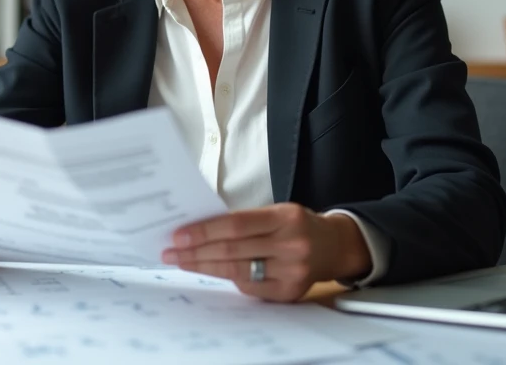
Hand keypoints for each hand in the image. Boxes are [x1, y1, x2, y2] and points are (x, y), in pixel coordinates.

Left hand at [161, 203, 370, 301]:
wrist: (334, 246)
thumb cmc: (296, 225)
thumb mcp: (276, 212)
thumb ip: (244, 221)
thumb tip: (199, 229)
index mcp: (285, 217)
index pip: (236, 224)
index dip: (204, 231)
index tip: (178, 235)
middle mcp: (290, 244)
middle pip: (233, 249)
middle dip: (196, 251)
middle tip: (171, 252)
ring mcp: (292, 271)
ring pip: (238, 271)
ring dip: (204, 267)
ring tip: (182, 262)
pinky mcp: (290, 292)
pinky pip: (250, 287)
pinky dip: (228, 279)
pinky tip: (210, 271)